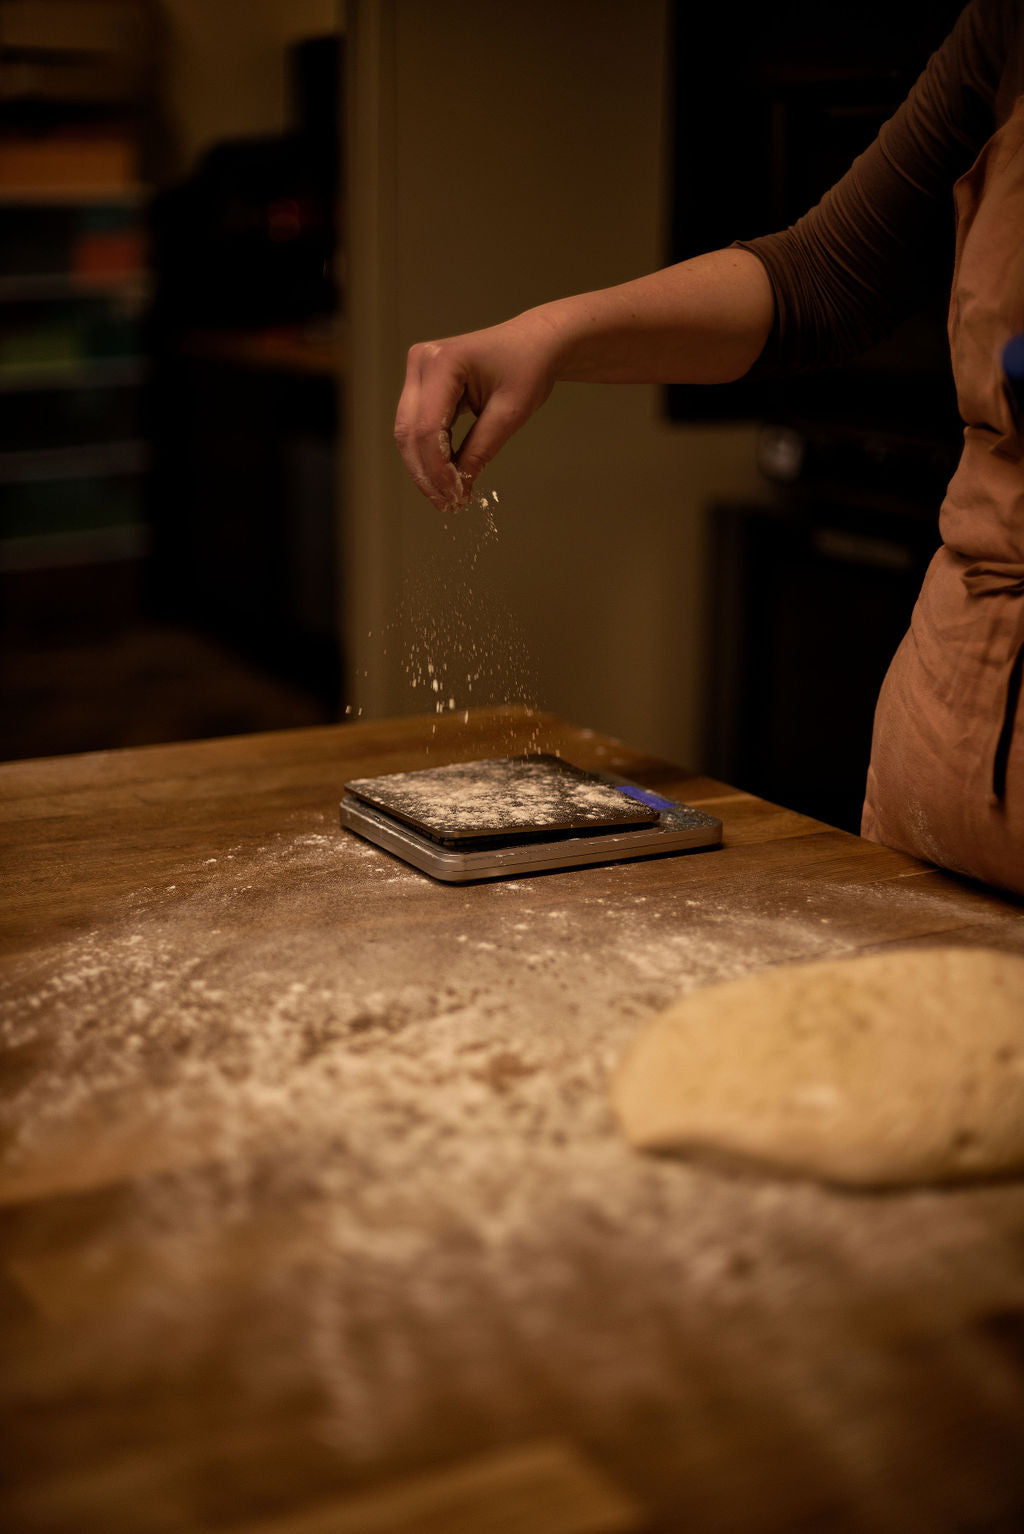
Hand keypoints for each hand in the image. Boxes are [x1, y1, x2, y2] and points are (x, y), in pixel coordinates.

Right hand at [394, 311, 559, 509]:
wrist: (534, 343)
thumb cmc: (528, 368)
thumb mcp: (510, 413)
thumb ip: (481, 449)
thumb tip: (459, 487)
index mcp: (443, 361)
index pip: (428, 428)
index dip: (439, 468)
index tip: (458, 497)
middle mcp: (421, 362)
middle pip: (408, 432)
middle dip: (426, 473)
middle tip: (448, 505)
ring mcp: (418, 372)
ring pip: (407, 433)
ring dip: (425, 468)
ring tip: (447, 498)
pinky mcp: (422, 384)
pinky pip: (418, 426)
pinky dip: (431, 455)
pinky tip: (447, 478)